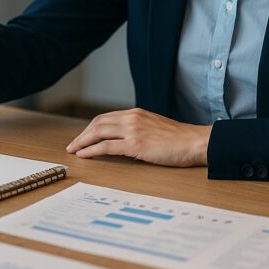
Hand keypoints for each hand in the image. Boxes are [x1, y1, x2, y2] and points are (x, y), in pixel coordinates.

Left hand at [65, 108, 211, 166]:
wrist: (195, 142)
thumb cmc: (180, 139)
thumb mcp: (155, 127)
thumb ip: (139, 129)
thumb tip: (125, 141)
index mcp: (136, 113)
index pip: (105, 117)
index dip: (91, 127)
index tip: (83, 136)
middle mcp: (132, 118)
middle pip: (98, 123)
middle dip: (82, 134)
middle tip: (73, 145)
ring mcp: (133, 130)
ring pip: (98, 132)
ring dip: (82, 142)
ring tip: (74, 150)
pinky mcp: (135, 144)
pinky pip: (106, 146)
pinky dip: (92, 150)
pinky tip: (84, 155)